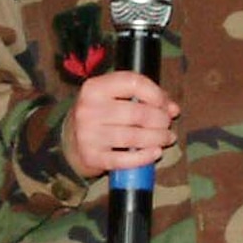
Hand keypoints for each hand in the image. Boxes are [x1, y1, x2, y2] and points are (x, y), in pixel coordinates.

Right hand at [63, 70, 179, 178]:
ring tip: (167, 138)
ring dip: (157, 138)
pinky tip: (155, 152)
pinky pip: (124, 159)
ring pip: (133, 137)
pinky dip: (145, 157)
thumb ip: (143, 97)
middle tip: (167, 124)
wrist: (70, 141)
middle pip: (137, 113)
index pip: (133, 83)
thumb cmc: (100, 115)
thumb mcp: (114, 98)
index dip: (156, 94)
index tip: (165, 104)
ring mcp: (88, 135)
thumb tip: (172, 109)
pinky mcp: (92, 157)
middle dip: (160, 120)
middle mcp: (88, 109)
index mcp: (94, 87)